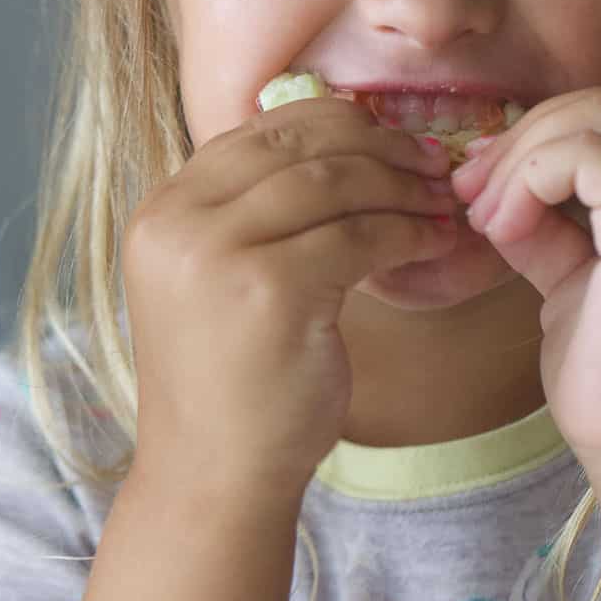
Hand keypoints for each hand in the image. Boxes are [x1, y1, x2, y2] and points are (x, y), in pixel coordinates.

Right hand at [121, 97, 457, 502]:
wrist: (212, 477)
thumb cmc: (232, 382)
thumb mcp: (219, 279)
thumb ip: (253, 214)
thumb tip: (339, 142)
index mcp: (161, 210)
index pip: (257, 130)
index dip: (333, 123)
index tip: (386, 137)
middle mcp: (177, 222)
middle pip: (296, 146)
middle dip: (375, 146)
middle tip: (428, 163)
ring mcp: (216, 253)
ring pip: (333, 183)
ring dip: (400, 187)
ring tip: (439, 203)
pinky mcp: (269, 290)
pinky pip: (358, 236)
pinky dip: (406, 233)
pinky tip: (432, 243)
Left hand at [450, 87, 600, 481]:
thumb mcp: (568, 279)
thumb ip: (546, 226)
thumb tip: (496, 187)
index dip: (534, 139)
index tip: (478, 189)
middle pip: (598, 105)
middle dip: (520, 140)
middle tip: (468, 194)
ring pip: (591, 118)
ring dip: (518, 161)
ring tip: (485, 221)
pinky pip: (585, 155)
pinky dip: (529, 180)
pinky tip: (505, 233)